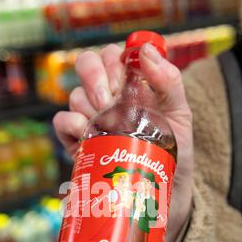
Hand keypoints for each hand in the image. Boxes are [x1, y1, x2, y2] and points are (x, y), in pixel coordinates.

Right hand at [54, 43, 192, 241]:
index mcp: (130, 86)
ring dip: (89, 105)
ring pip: (75, 94)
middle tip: (110, 99)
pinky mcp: (78, 142)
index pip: (111, 55)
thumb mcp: (180, 115)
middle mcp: (107, 98)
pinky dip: (71, 123)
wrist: (163, 191)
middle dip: (96, 76)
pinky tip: (87, 133)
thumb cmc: (173, 151)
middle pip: (86, 65)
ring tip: (108, 124)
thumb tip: (145, 50)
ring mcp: (90, 119)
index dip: (113, 60)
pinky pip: (62, 121)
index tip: (125, 79)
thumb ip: (169, 80)